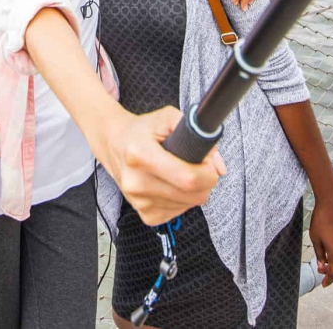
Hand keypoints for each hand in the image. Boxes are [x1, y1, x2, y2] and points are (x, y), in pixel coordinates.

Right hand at [100, 105, 225, 225]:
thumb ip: (197, 134)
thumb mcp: (167, 117)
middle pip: (192, 194)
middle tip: (200, 165)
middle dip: (206, 180)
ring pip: (189, 205)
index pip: (188, 177)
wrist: (113, 144)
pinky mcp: (145, 215)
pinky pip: (179, 212)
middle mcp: (136, 182)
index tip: (210, 163)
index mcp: (140, 154)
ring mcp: (139, 202)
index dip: (208, 172)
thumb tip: (219, 166)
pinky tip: (172, 184)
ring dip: (194, 190)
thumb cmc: (142, 130)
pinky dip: (183, 199)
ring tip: (182, 171)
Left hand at [309, 195, 332, 287]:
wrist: (331, 203)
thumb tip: (322, 266)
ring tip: (325, 260)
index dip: (328, 280)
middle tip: (321, 270)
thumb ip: (320, 255)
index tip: (323, 284)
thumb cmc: (320, 220)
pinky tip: (330, 250)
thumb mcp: (315, 239)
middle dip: (331, 271)